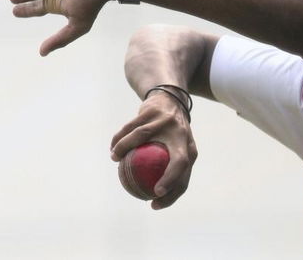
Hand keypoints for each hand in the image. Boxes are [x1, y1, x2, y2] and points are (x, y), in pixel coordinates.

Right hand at [110, 91, 197, 209]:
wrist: (170, 99)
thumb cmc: (171, 132)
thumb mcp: (175, 146)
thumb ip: (167, 168)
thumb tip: (151, 199)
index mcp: (189, 147)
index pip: (185, 173)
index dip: (174, 191)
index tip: (155, 203)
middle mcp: (182, 135)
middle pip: (179, 161)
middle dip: (170, 179)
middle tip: (152, 192)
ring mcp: (167, 122)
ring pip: (141, 137)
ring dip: (125, 148)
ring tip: (114, 159)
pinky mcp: (152, 111)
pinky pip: (131, 127)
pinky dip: (120, 138)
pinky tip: (113, 148)